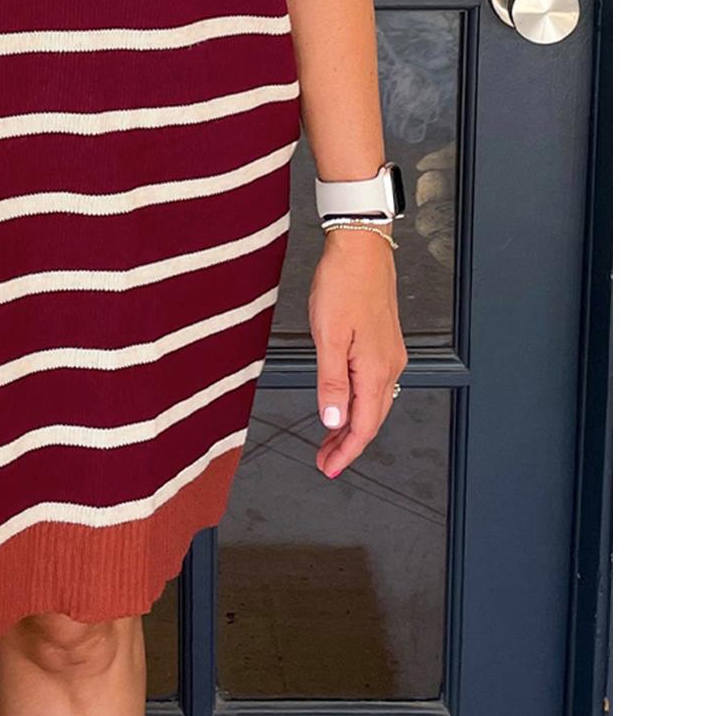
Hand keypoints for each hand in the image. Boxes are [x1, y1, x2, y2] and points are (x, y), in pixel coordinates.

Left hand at [308, 227, 407, 478]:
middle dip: (347, 443)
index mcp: (376, 369)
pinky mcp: (385, 341)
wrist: (361, 247)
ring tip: (329, 437)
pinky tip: (343, 400)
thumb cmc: (343, 283)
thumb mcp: (328, 335)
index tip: (328, 468)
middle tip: (324, 460)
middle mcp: (390, 365)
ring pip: (374, 402)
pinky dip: (358, 401)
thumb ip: (331, 382)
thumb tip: (332, 420)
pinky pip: (374, 383)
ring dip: (352, 423)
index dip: (346, 452)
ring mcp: (390, 353)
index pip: (364, 426)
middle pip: (372, 419)